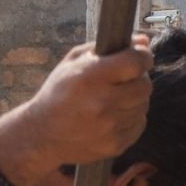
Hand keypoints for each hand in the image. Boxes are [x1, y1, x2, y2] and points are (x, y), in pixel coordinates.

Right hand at [0, 38, 154, 185]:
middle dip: (138, 78)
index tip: (141, 56)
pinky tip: (113, 116)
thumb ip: (107, 47)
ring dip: (134, 99)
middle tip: (124, 80)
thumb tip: (144, 40)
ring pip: (143, 105)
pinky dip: (131, 118)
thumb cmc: (58, 94)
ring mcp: (110, 127)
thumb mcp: (73, 62)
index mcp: (90, 77)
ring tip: (114, 99)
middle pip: (144, 85)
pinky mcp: (115, 145)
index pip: (135, 63)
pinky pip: (139, 124)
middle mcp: (101, 102)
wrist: (42, 135)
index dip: (143, 56)